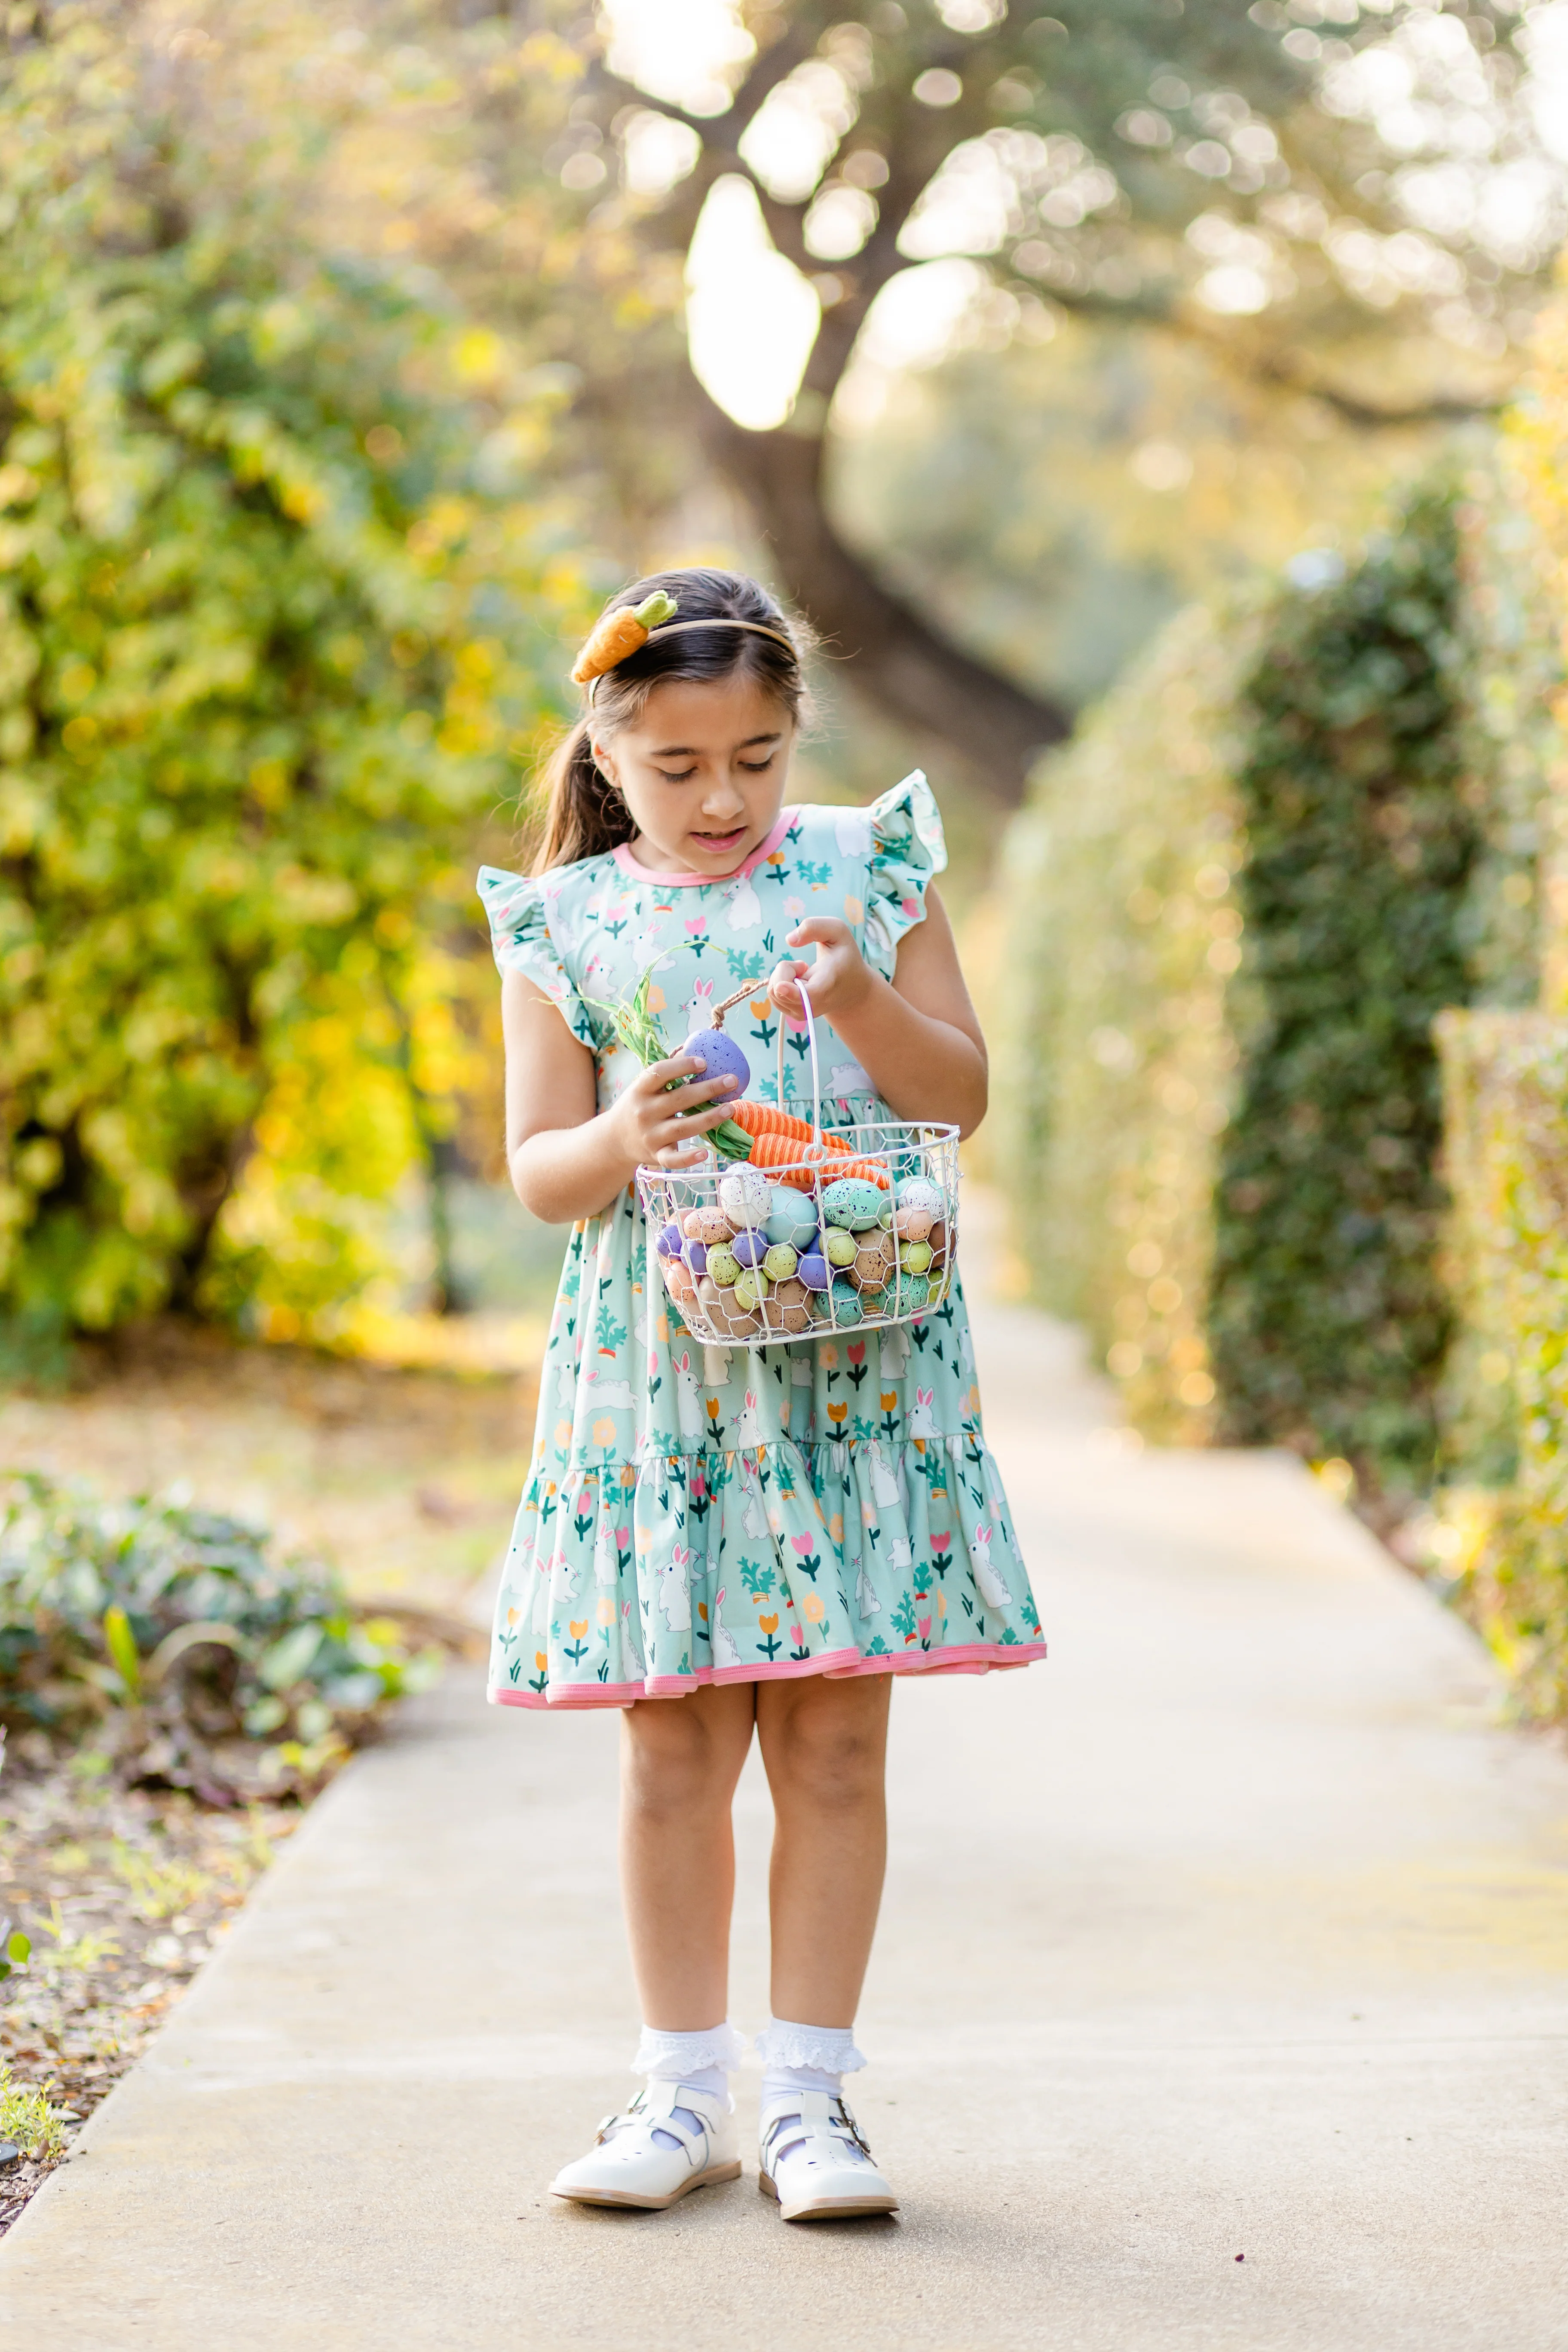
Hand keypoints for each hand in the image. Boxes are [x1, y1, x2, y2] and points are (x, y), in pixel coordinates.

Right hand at [607, 1053, 738, 1170]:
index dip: (682, 1066)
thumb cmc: (637, 1107)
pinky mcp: (656, 1155)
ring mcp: (651, 1135)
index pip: (660, 1073)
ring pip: (684, 1127)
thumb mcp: (643, 1087)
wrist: (614, 1140)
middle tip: (732, 1081)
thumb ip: (665, 1072)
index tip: (704, 1063)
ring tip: (731, 1108)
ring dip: (709, 1118)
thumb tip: (692, 1048)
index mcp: (640, 1090)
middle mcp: (645, 1112)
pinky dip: (688, 1158)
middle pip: (680, 1099)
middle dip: (708, 1089)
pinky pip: (673, 1159)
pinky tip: (705, 1154)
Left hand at [768, 919, 873, 1023]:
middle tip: (803, 965)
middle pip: (780, 988)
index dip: (791, 991)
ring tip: (803, 973)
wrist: (852, 988)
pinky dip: (780, 984)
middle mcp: (816, 1003)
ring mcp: (805, 1012)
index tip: (780, 986)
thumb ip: (814, 927)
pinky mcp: (795, 1015)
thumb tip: (789, 940)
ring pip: (774, 992)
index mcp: (829, 981)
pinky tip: (799, 982)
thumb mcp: (837, 931)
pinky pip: (773, 996)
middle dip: (785, 968)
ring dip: (783, 976)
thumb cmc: (844, 956)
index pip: (809, 993)